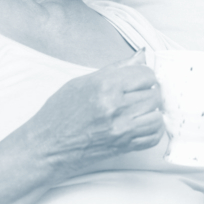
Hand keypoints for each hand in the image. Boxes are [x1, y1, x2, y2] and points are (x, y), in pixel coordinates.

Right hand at [21, 49, 164, 182]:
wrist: (46, 146)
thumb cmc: (59, 113)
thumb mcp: (82, 82)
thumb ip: (116, 69)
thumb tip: (141, 56)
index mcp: (105, 86)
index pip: (146, 75)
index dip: (145, 75)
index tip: (139, 79)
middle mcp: (115, 107)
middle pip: (154, 94)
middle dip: (149, 92)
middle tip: (138, 94)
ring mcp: (121, 129)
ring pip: (157, 116)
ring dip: (152, 112)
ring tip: (140, 110)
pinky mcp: (123, 147)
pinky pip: (153, 138)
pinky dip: (151, 130)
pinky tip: (140, 125)